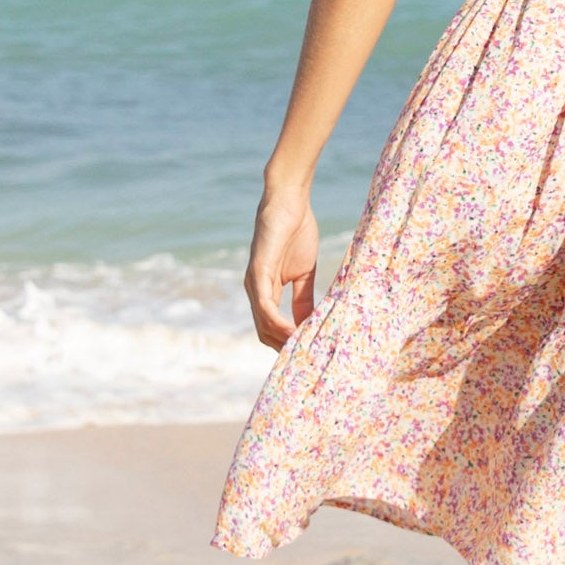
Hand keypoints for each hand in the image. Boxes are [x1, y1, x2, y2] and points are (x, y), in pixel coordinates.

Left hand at [244, 184, 319, 349]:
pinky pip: (264, 305)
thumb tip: (309, 323)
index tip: (305, 356)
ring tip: (302, 351)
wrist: (289, 202)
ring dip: (281, 340)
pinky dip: (277, 322)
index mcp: (265, 291)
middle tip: (305, 361)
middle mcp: (254, 290)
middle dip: (282, 348)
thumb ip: (304, 298)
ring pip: (262, 323)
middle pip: (263, 332)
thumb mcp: (304, 273)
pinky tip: (292, 331)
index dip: (285, 343)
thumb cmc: (296, 232)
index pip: (270, 327)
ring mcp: (254, 282)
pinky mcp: (258, 272)